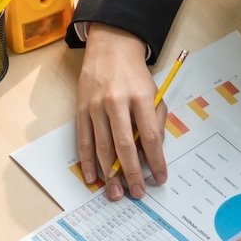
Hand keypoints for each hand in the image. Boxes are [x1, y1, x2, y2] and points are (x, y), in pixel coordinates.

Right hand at [75, 24, 162, 199]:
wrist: (111, 47)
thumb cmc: (135, 75)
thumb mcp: (154, 93)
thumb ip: (156, 121)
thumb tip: (152, 153)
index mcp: (140, 97)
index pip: (150, 136)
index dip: (156, 161)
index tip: (159, 179)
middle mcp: (116, 102)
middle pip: (124, 145)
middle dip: (131, 173)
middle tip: (137, 193)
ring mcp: (96, 106)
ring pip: (102, 146)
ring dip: (109, 173)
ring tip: (115, 193)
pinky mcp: (81, 109)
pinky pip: (84, 140)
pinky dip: (87, 161)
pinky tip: (92, 177)